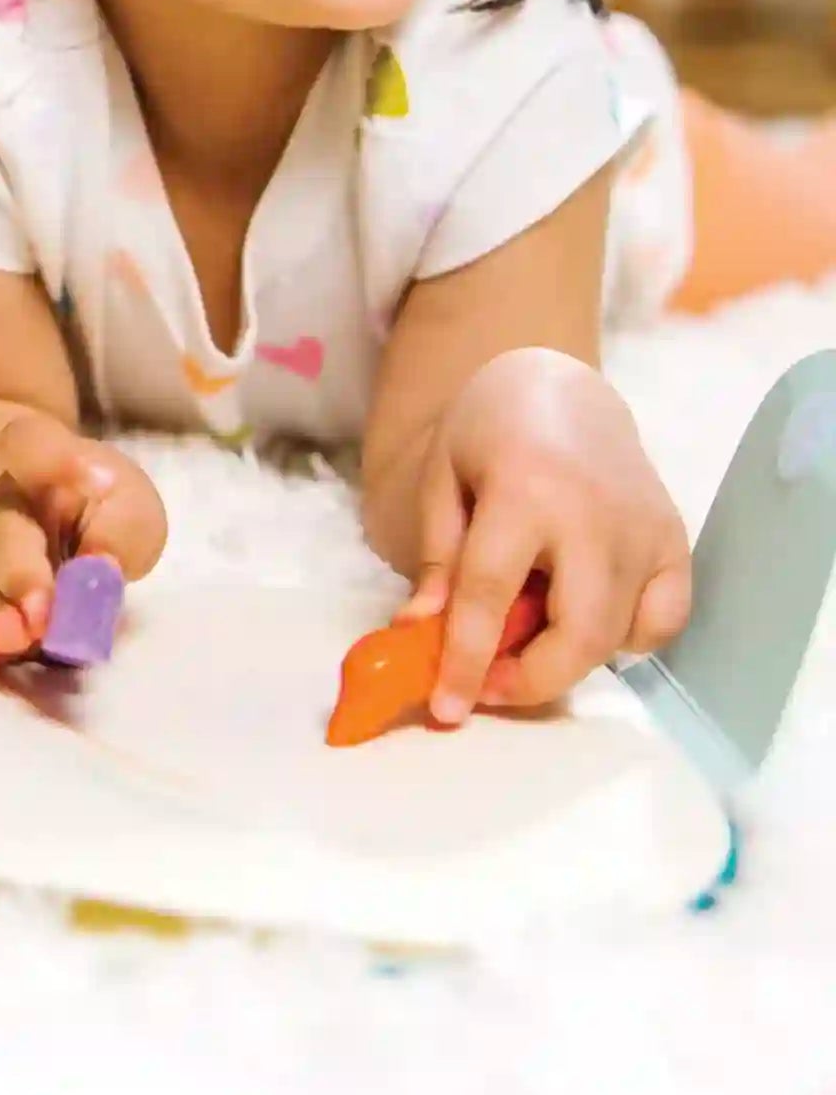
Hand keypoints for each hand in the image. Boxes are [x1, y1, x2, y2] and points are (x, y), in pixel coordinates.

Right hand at [0, 413, 166, 668]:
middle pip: (7, 535)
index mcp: (40, 463)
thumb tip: (103, 567)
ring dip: (3, 616)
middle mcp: (6, 509)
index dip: (57, 459)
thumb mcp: (130, 502)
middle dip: (23, 575)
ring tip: (13, 640)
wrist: (53, 517)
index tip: (96, 477)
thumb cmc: (103, 505)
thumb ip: (121, 527)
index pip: (31, 444)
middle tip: (40, 611)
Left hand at [400, 348, 690, 723]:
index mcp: (525, 491)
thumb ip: (438, 557)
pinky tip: (582, 617)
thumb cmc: (489, 429)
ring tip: (524, 638)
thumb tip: (420, 632)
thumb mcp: (443, 477)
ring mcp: (643, 531)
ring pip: (617, 637)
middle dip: (530, 680)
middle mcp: (595, 516)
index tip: (447, 709)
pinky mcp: (674, 541)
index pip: (490, 594)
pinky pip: (662, 621)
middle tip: (486, 684)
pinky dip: (625, 640)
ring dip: (566, 661)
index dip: (465, 659)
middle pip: (577, 634)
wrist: (561, 386)